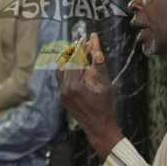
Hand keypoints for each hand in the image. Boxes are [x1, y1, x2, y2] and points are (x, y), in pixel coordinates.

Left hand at [57, 33, 122, 159]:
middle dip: (76, 51)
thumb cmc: (105, 107)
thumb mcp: (106, 86)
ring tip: (73, 47)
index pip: (76, 60)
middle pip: (68, 64)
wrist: (99, 128)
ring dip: (67, 58)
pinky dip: (64, 69)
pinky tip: (68, 62)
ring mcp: (62, 94)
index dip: (81, 47)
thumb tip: (98, 52)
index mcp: (74, 85)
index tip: (86, 37)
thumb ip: (101, 68)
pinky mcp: (62, 97)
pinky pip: (60, 79)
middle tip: (82, 39)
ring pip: (61, 70)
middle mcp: (65, 89)